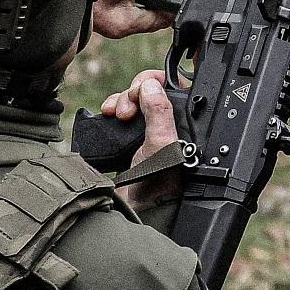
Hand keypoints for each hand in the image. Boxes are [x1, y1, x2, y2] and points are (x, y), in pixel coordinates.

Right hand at [102, 68, 184, 206]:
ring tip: (115, 115)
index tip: (142, 88)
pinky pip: (121, 111)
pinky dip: (112, 109)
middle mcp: (166, 123)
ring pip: (133, 99)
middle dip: (133, 92)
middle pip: (148, 89)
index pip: (172, 87)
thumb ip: (159, 112)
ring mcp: (147, 129)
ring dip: (121, 100)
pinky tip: (107, 115)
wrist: (135, 207)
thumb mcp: (161, 144)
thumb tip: (151, 85)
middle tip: (126, 111)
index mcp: (181, 122)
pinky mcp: (131, 136)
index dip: (155, 81)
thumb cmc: (157, 184)